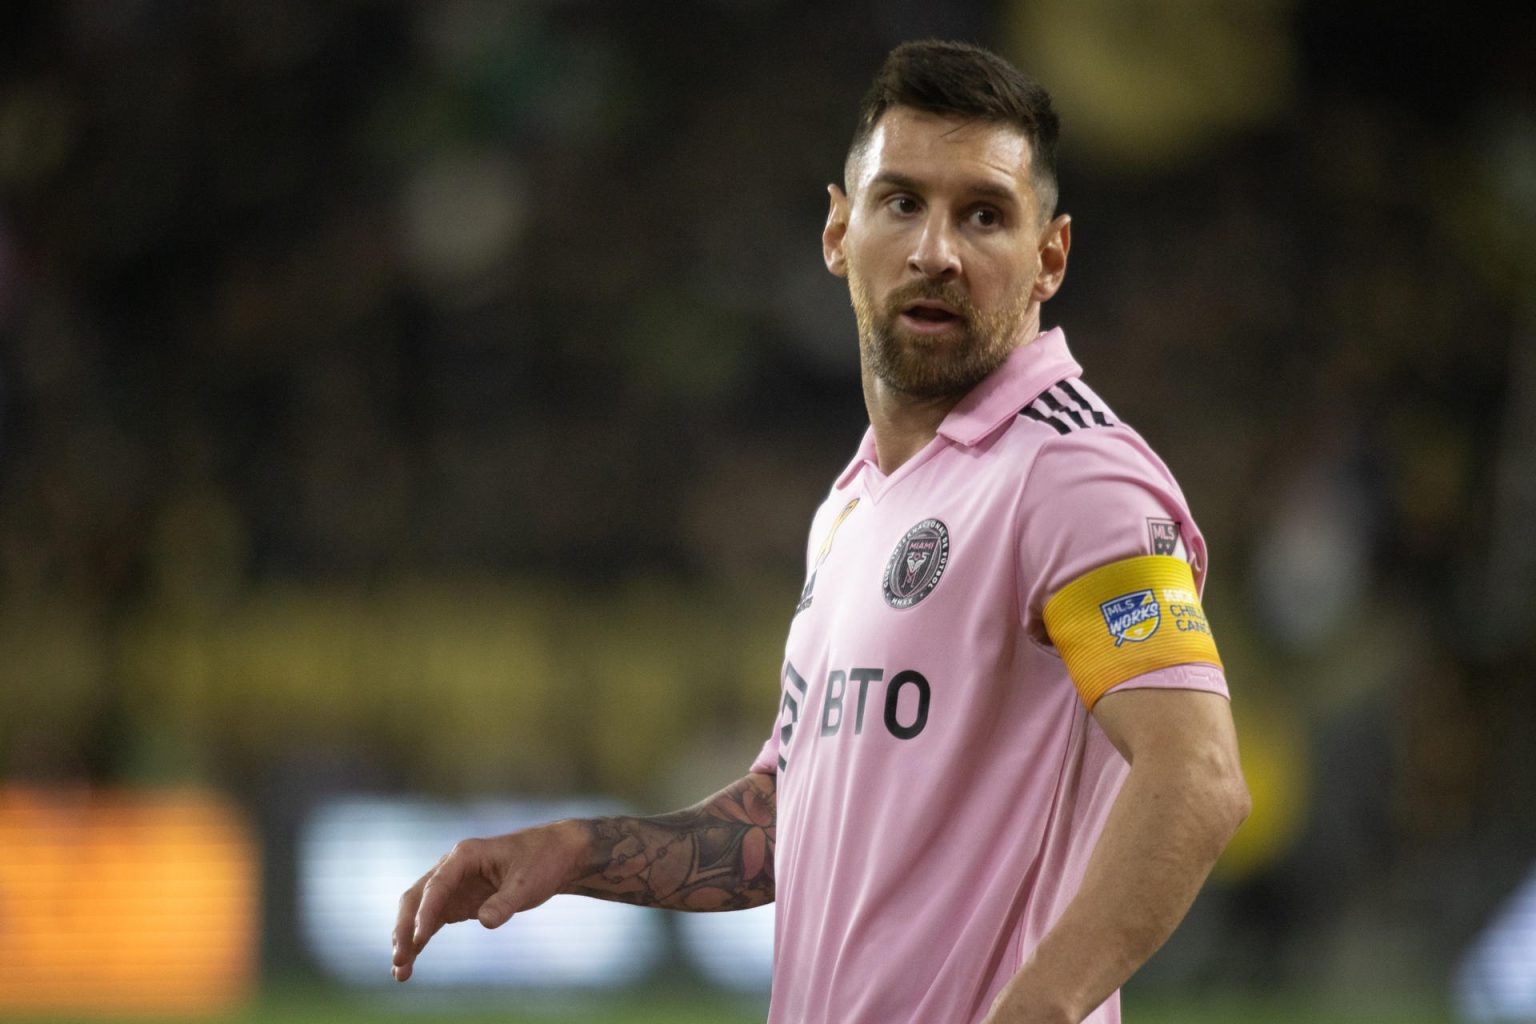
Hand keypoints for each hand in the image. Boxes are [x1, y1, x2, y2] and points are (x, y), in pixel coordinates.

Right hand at [390, 820, 584, 981]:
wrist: (554, 856)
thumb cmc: (541, 861)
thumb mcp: (528, 882)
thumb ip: (505, 902)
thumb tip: (485, 922)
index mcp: (465, 855)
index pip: (437, 885)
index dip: (425, 913)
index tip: (419, 940)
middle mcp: (452, 868)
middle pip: (416, 898)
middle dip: (404, 929)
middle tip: (399, 960)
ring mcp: (452, 884)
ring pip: (418, 911)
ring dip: (406, 938)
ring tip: (399, 972)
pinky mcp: (458, 900)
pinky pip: (432, 920)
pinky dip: (420, 940)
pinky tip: (410, 963)